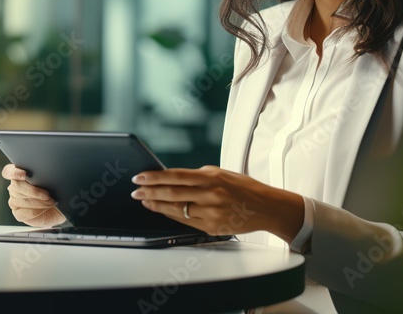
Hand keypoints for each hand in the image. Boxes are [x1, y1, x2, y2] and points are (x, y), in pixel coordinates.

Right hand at [1, 164, 67, 226]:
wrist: (60, 208)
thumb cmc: (55, 192)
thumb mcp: (52, 181)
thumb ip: (43, 175)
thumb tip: (43, 173)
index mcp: (20, 175)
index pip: (8, 171)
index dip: (13, 172)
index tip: (24, 174)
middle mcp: (15, 187)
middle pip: (16, 186)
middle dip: (34, 191)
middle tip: (48, 195)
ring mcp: (14, 201)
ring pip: (20, 200)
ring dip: (38, 202)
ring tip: (50, 202)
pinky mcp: (18, 213)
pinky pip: (23, 213)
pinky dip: (37, 211)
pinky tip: (45, 209)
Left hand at [130, 165, 303, 238]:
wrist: (267, 207)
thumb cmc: (244, 188)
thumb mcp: (221, 174)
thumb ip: (198, 176)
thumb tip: (171, 177)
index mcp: (212, 177)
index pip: (176, 176)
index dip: (154, 177)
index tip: (139, 177)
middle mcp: (211, 195)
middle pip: (172, 193)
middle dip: (150, 192)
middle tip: (135, 190)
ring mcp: (211, 213)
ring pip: (176, 210)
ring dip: (157, 205)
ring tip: (145, 200)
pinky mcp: (212, 227)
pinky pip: (185, 222)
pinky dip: (171, 215)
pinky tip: (162, 210)